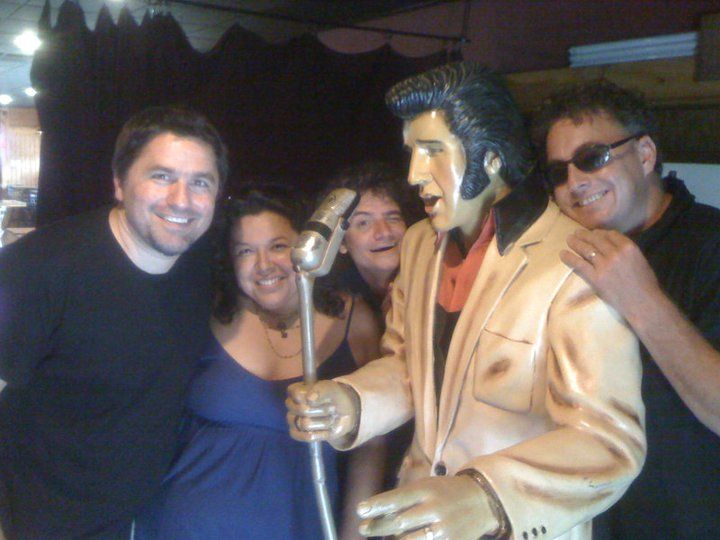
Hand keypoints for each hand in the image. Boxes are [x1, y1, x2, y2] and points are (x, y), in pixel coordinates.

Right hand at [286, 380, 358, 443]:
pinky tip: (327, 431)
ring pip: (306, 424)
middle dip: (322, 410)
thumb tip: (310, 398)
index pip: (297, 394)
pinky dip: (319, 435)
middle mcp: (291, 405)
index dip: (313, 397)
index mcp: (296, 390)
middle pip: (303, 410)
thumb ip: (320, 391)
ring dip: (324, 422)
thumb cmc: (333, 397)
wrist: (341, 411)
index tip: (326, 397)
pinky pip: (304, 437)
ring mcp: (293, 420)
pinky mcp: (297, 433)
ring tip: (331, 418)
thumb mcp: (331, 389)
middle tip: (333, 407)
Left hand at [356, 476, 498, 538]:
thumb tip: (380, 511)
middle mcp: (434, 508)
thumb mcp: (428, 485)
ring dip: (393, 539)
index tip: (360, 510)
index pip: (397, 498)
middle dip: (377, 526)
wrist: (483, 501)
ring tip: (382, 535)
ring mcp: (443, 529)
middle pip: (399, 522)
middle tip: (364, 528)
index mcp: (428, 489)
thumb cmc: (447, 491)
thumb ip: (407, 497)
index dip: (377, 505)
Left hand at [562, 229, 661, 321]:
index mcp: (629, 247)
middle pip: (596, 239)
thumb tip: (612, 246)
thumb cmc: (645, 284)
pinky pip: (579, 264)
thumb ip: (626, 252)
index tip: (594, 233)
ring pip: (586, 249)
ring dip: (575, 242)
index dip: (600, 233)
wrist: (643, 303)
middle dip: (585, 235)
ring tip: (569, 239)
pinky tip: (562, 254)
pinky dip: (569, 257)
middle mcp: (616, 253)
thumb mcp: (640, 260)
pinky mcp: (596, 278)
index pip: (611, 234)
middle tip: (576, 233)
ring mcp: (604, 265)